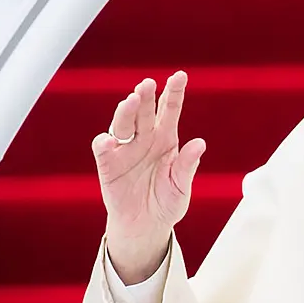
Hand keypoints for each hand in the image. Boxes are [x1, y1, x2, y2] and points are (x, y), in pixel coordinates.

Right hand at [91, 71, 204, 283]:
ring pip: (123, 124)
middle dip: (146, 96)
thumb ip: (187, 165)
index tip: (180, 76)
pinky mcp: (108, 166)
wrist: (146, 226)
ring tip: (131, 101)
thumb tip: (200, 144)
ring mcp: (125, 150)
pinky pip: (103, 151)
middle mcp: (145, 139)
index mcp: (166, 139)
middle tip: (148, 84)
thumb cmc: (167, 202)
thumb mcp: (182, 186)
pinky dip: (104, 143)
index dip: (174, 92)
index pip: (170, 110)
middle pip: (145, 112)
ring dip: (126, 112)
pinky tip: (109, 140)